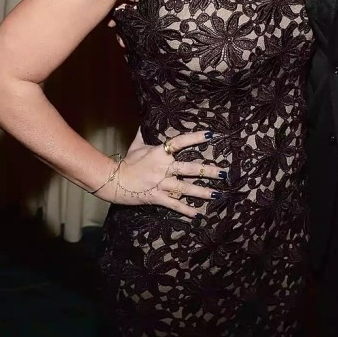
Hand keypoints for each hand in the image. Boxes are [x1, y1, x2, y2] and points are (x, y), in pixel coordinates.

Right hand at [95, 130, 225, 218]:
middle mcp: (163, 168)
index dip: (195, 138)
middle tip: (224, 173)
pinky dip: (186, 210)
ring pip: (185, 188)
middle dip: (208, 171)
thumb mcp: (136, 146)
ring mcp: (161, 184)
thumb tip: (145, 122)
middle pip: (190, 168)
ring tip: (217, 194)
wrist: (114, 181)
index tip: (211, 135)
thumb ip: (144, 135)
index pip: (180, 142)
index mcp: (160, 153)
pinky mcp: (157, 197)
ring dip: (202, 192)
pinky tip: (197, 214)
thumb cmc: (126, 162)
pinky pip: (174, 204)